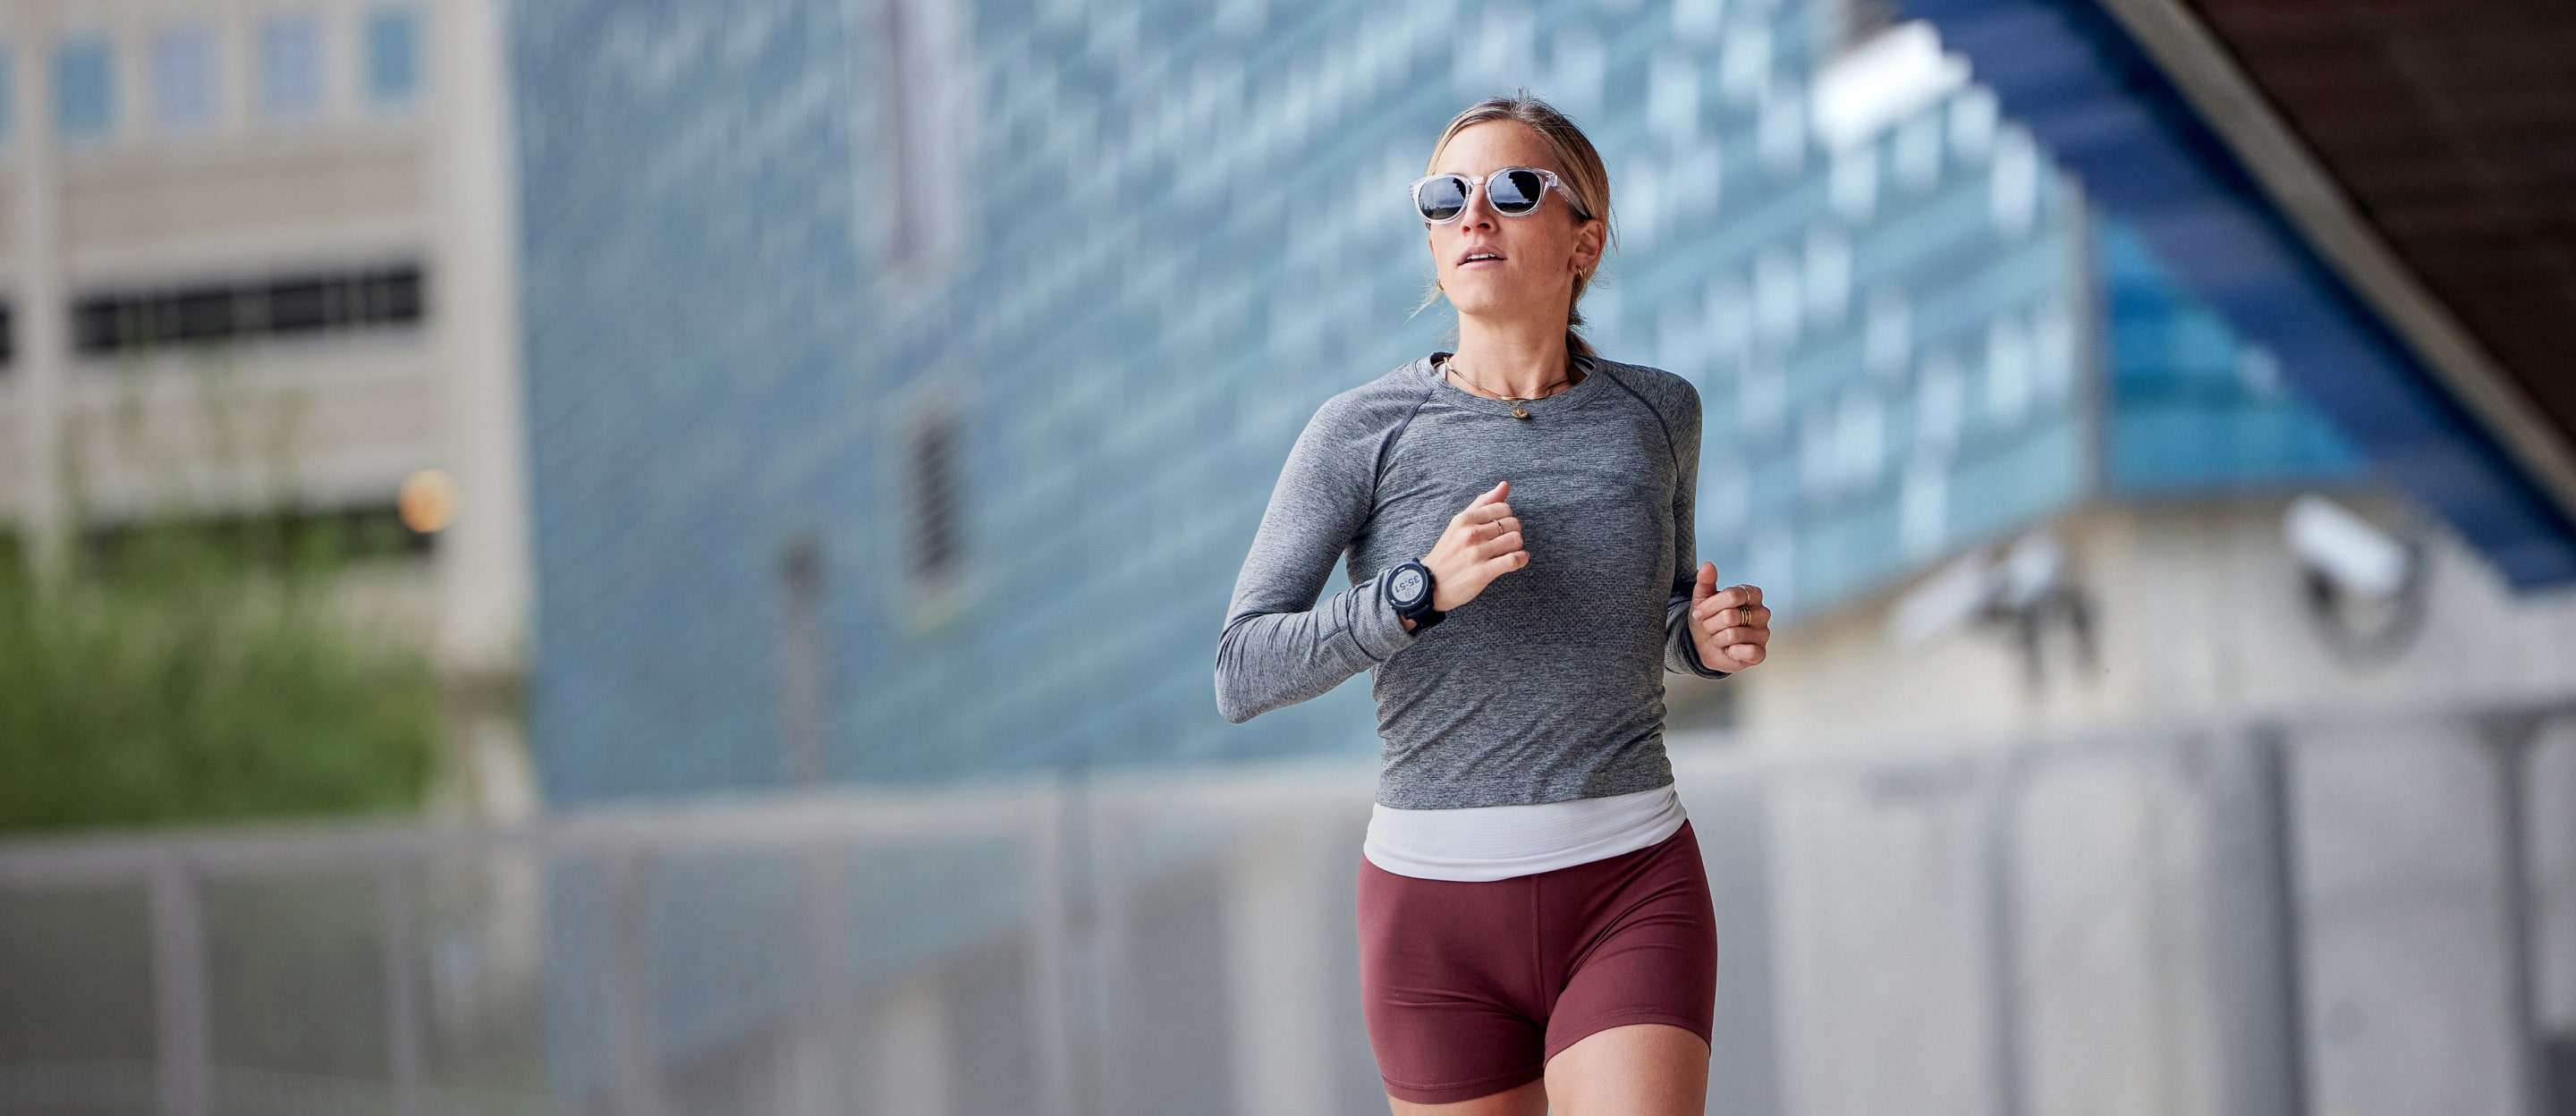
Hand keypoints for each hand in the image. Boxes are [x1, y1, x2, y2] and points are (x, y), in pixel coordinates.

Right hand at [1410, 480, 1527, 626]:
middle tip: (1505, 542)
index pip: (1504, 508)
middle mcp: (1470, 534)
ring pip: (1516, 540)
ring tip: (1509, 551)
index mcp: (1465, 519)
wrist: (1430, 584)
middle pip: (1513, 524)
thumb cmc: (1448, 553)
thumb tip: (1505, 485)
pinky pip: (1514, 560)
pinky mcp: (1483, 572)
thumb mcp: (1459, 524)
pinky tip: (1517, 560)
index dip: (1508, 518)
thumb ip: (1483, 503)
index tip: (1501, 528)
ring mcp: (1476, 553)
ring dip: (1517, 547)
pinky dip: (1521, 559)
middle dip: (1513, 532)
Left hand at [1688, 562, 1769, 670]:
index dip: (1710, 606)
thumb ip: (1705, 581)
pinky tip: (1729, 650)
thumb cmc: (1708, 619)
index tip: (1698, 612)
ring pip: (1734, 635)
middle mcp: (1762, 612)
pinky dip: (1731, 652)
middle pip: (1730, 616)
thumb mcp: (1701, 598)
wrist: (1703, 645)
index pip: (1732, 595)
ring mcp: (1763, 633)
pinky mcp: (1761, 653)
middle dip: (1711, 624)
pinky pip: (1747, 652)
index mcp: (1752, 594)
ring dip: (1717, 639)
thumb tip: (1707, 565)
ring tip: (1718, 638)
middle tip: (1709, 627)